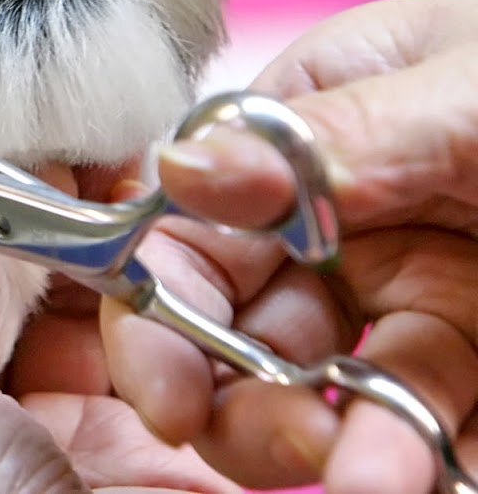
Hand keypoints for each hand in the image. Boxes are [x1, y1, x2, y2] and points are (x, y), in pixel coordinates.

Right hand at [102, 0, 477, 493]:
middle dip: (231, 384)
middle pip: (238, 316)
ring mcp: (419, 302)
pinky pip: (420, 432)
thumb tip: (186, 171)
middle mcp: (350, 218)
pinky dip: (402, 462)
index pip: (198, 208)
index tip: (164, 373)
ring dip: (324, 442)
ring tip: (364, 477)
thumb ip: (345, 137)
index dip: (160, 291)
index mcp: (325, 122)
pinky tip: (409, 476)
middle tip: (263, 434)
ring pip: (324, 390)